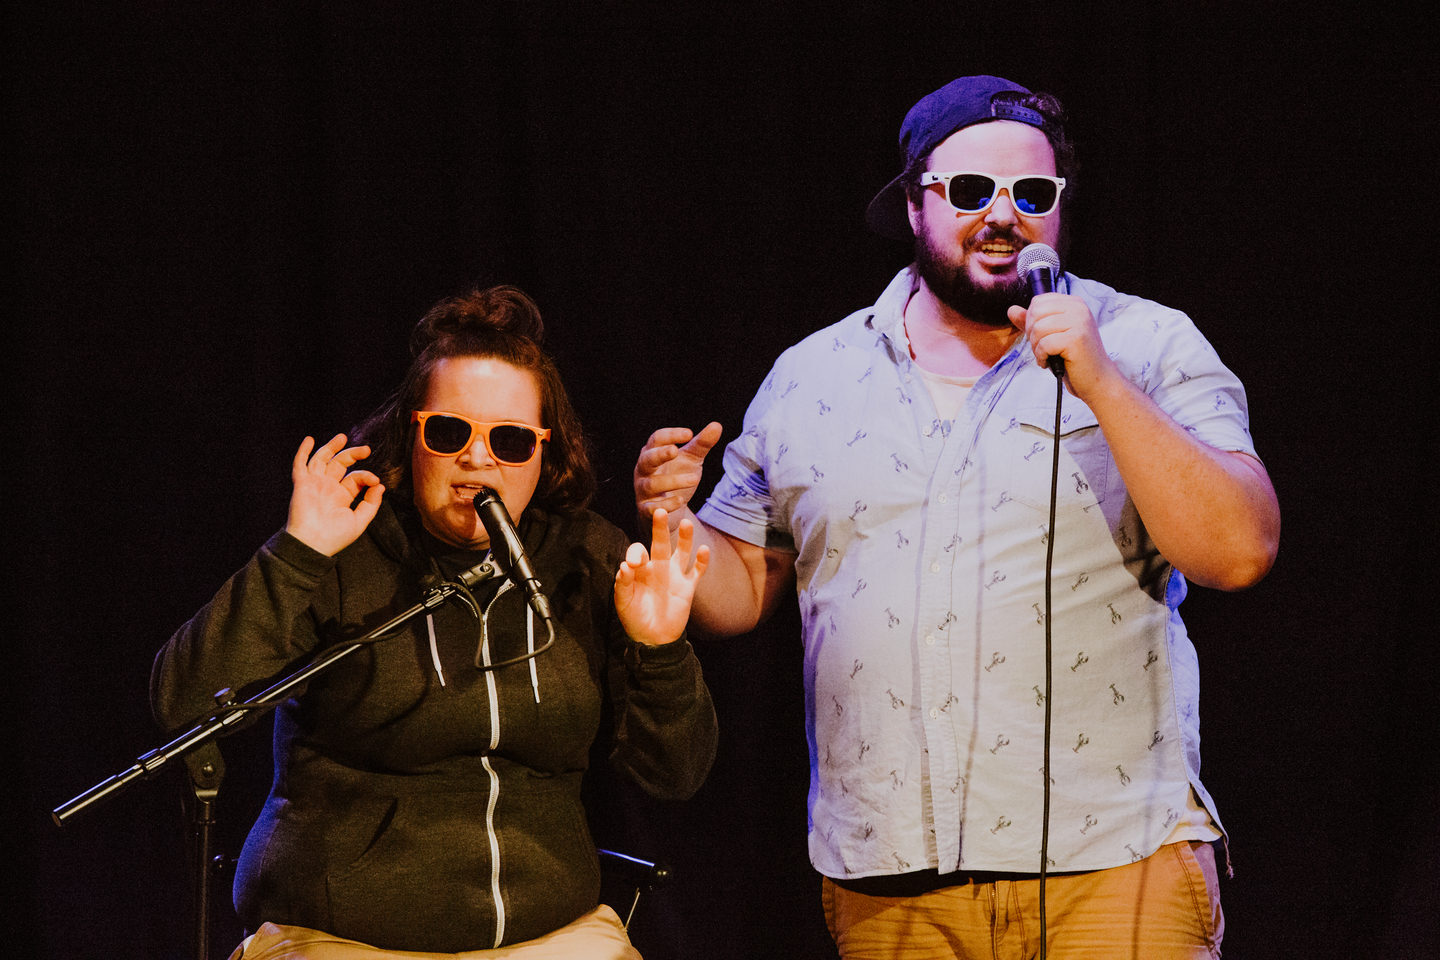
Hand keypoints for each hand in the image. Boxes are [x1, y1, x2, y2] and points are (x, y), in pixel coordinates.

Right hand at [284, 434, 384, 556]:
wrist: (313, 544)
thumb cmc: (335, 537)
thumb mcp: (359, 520)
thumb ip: (371, 503)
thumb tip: (380, 486)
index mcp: (342, 496)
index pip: (355, 478)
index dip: (366, 476)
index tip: (375, 481)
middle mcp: (328, 487)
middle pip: (340, 464)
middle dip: (353, 454)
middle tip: (366, 449)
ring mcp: (314, 484)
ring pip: (322, 460)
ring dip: (331, 447)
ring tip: (342, 437)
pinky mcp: (302, 484)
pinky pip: (300, 465)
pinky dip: (303, 452)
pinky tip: (309, 440)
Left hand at [614, 509, 710, 645]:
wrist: (653, 638)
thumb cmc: (635, 618)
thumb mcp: (623, 602)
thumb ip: (623, 584)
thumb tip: (625, 565)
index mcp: (640, 570)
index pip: (639, 551)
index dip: (636, 553)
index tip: (634, 564)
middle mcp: (658, 568)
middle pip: (660, 543)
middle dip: (660, 528)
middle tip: (660, 511)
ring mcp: (674, 577)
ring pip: (681, 552)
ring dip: (684, 538)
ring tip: (686, 523)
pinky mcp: (687, 588)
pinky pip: (697, 571)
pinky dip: (702, 561)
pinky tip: (704, 549)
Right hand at [634, 422, 722, 532]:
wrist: (667, 508)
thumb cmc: (676, 475)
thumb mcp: (691, 459)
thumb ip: (701, 444)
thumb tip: (717, 425)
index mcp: (652, 453)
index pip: (656, 439)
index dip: (671, 435)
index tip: (690, 433)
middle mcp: (643, 470)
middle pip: (647, 459)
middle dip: (660, 455)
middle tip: (676, 451)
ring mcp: (642, 490)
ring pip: (651, 484)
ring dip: (672, 481)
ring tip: (695, 478)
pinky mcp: (646, 510)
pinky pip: (652, 508)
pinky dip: (666, 504)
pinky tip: (680, 500)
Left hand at [1009, 294, 1117, 398]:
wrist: (1096, 379)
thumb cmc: (1072, 358)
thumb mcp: (1050, 335)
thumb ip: (1031, 321)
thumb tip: (1011, 310)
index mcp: (1073, 303)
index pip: (1038, 301)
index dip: (1031, 321)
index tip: (1042, 337)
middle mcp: (1078, 308)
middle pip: (1035, 312)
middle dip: (1032, 334)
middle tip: (1043, 348)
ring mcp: (1079, 322)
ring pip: (1038, 329)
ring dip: (1036, 348)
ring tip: (1048, 356)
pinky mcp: (1076, 339)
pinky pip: (1044, 344)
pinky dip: (1042, 357)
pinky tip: (1050, 362)